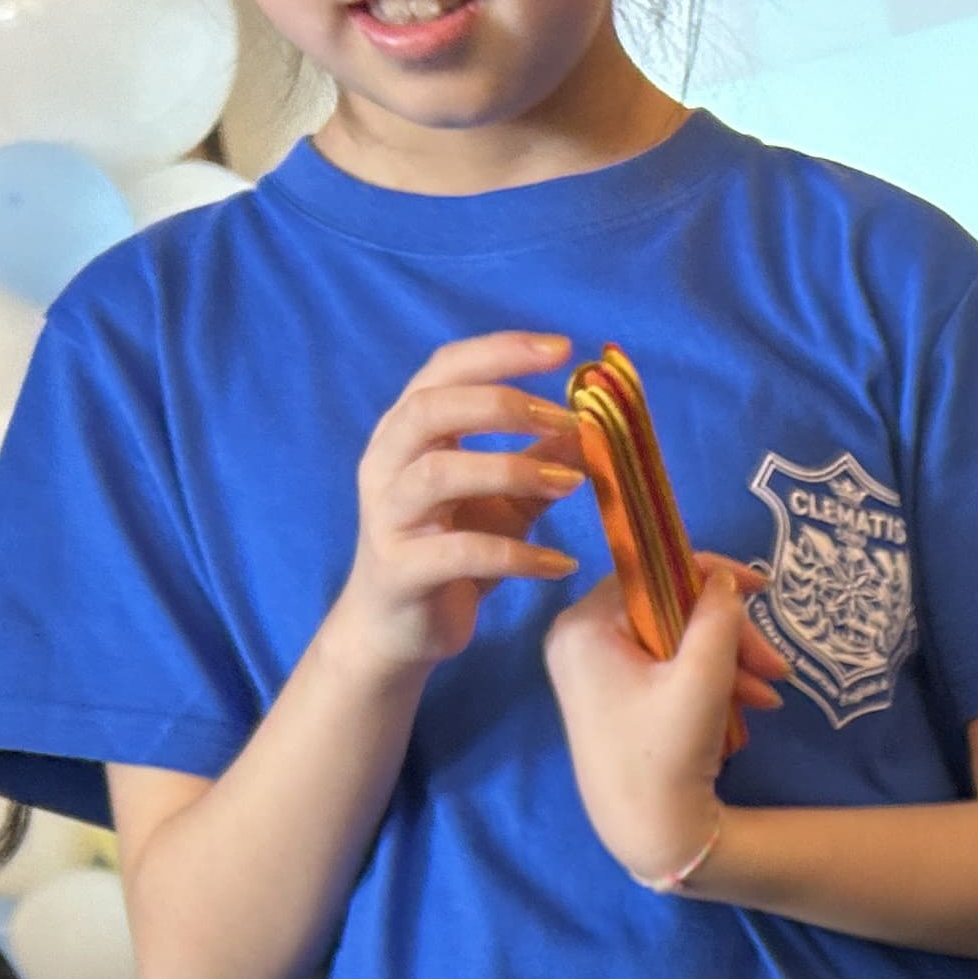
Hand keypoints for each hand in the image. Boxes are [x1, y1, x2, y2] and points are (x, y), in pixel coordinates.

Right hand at [325, 331, 589, 677]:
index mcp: (408, 433)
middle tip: (567, 417)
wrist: (398, 629)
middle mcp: (387, 463)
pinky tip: (562, 564)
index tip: (563, 349)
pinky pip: (460, 553)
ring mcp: (388, 516)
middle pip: (432, 408)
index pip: (445, 369)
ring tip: (574, 484)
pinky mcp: (401, 569)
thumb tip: (590, 427)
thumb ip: (538, 462)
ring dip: (513, 469)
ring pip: (439, 473)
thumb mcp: (504, 502)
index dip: (500, 352)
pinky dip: (518, 556)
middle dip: (502, 404)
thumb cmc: (450, 554)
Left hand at [542, 552, 791, 887]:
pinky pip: (664, 668)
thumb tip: (724, 581)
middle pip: (665, 610)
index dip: (708, 576)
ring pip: (671, 641)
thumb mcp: (701, 681)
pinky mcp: (611, 696)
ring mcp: (592, 670)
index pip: (649, 573)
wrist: (649, 836)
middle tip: (775, 665)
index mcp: (584, 627)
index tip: (760, 587)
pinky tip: (746, 705)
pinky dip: (706, 681)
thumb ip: (717, 621)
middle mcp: (578, 640)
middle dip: (726, 635)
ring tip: (768, 694)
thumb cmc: (666, 757)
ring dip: (726, 662)